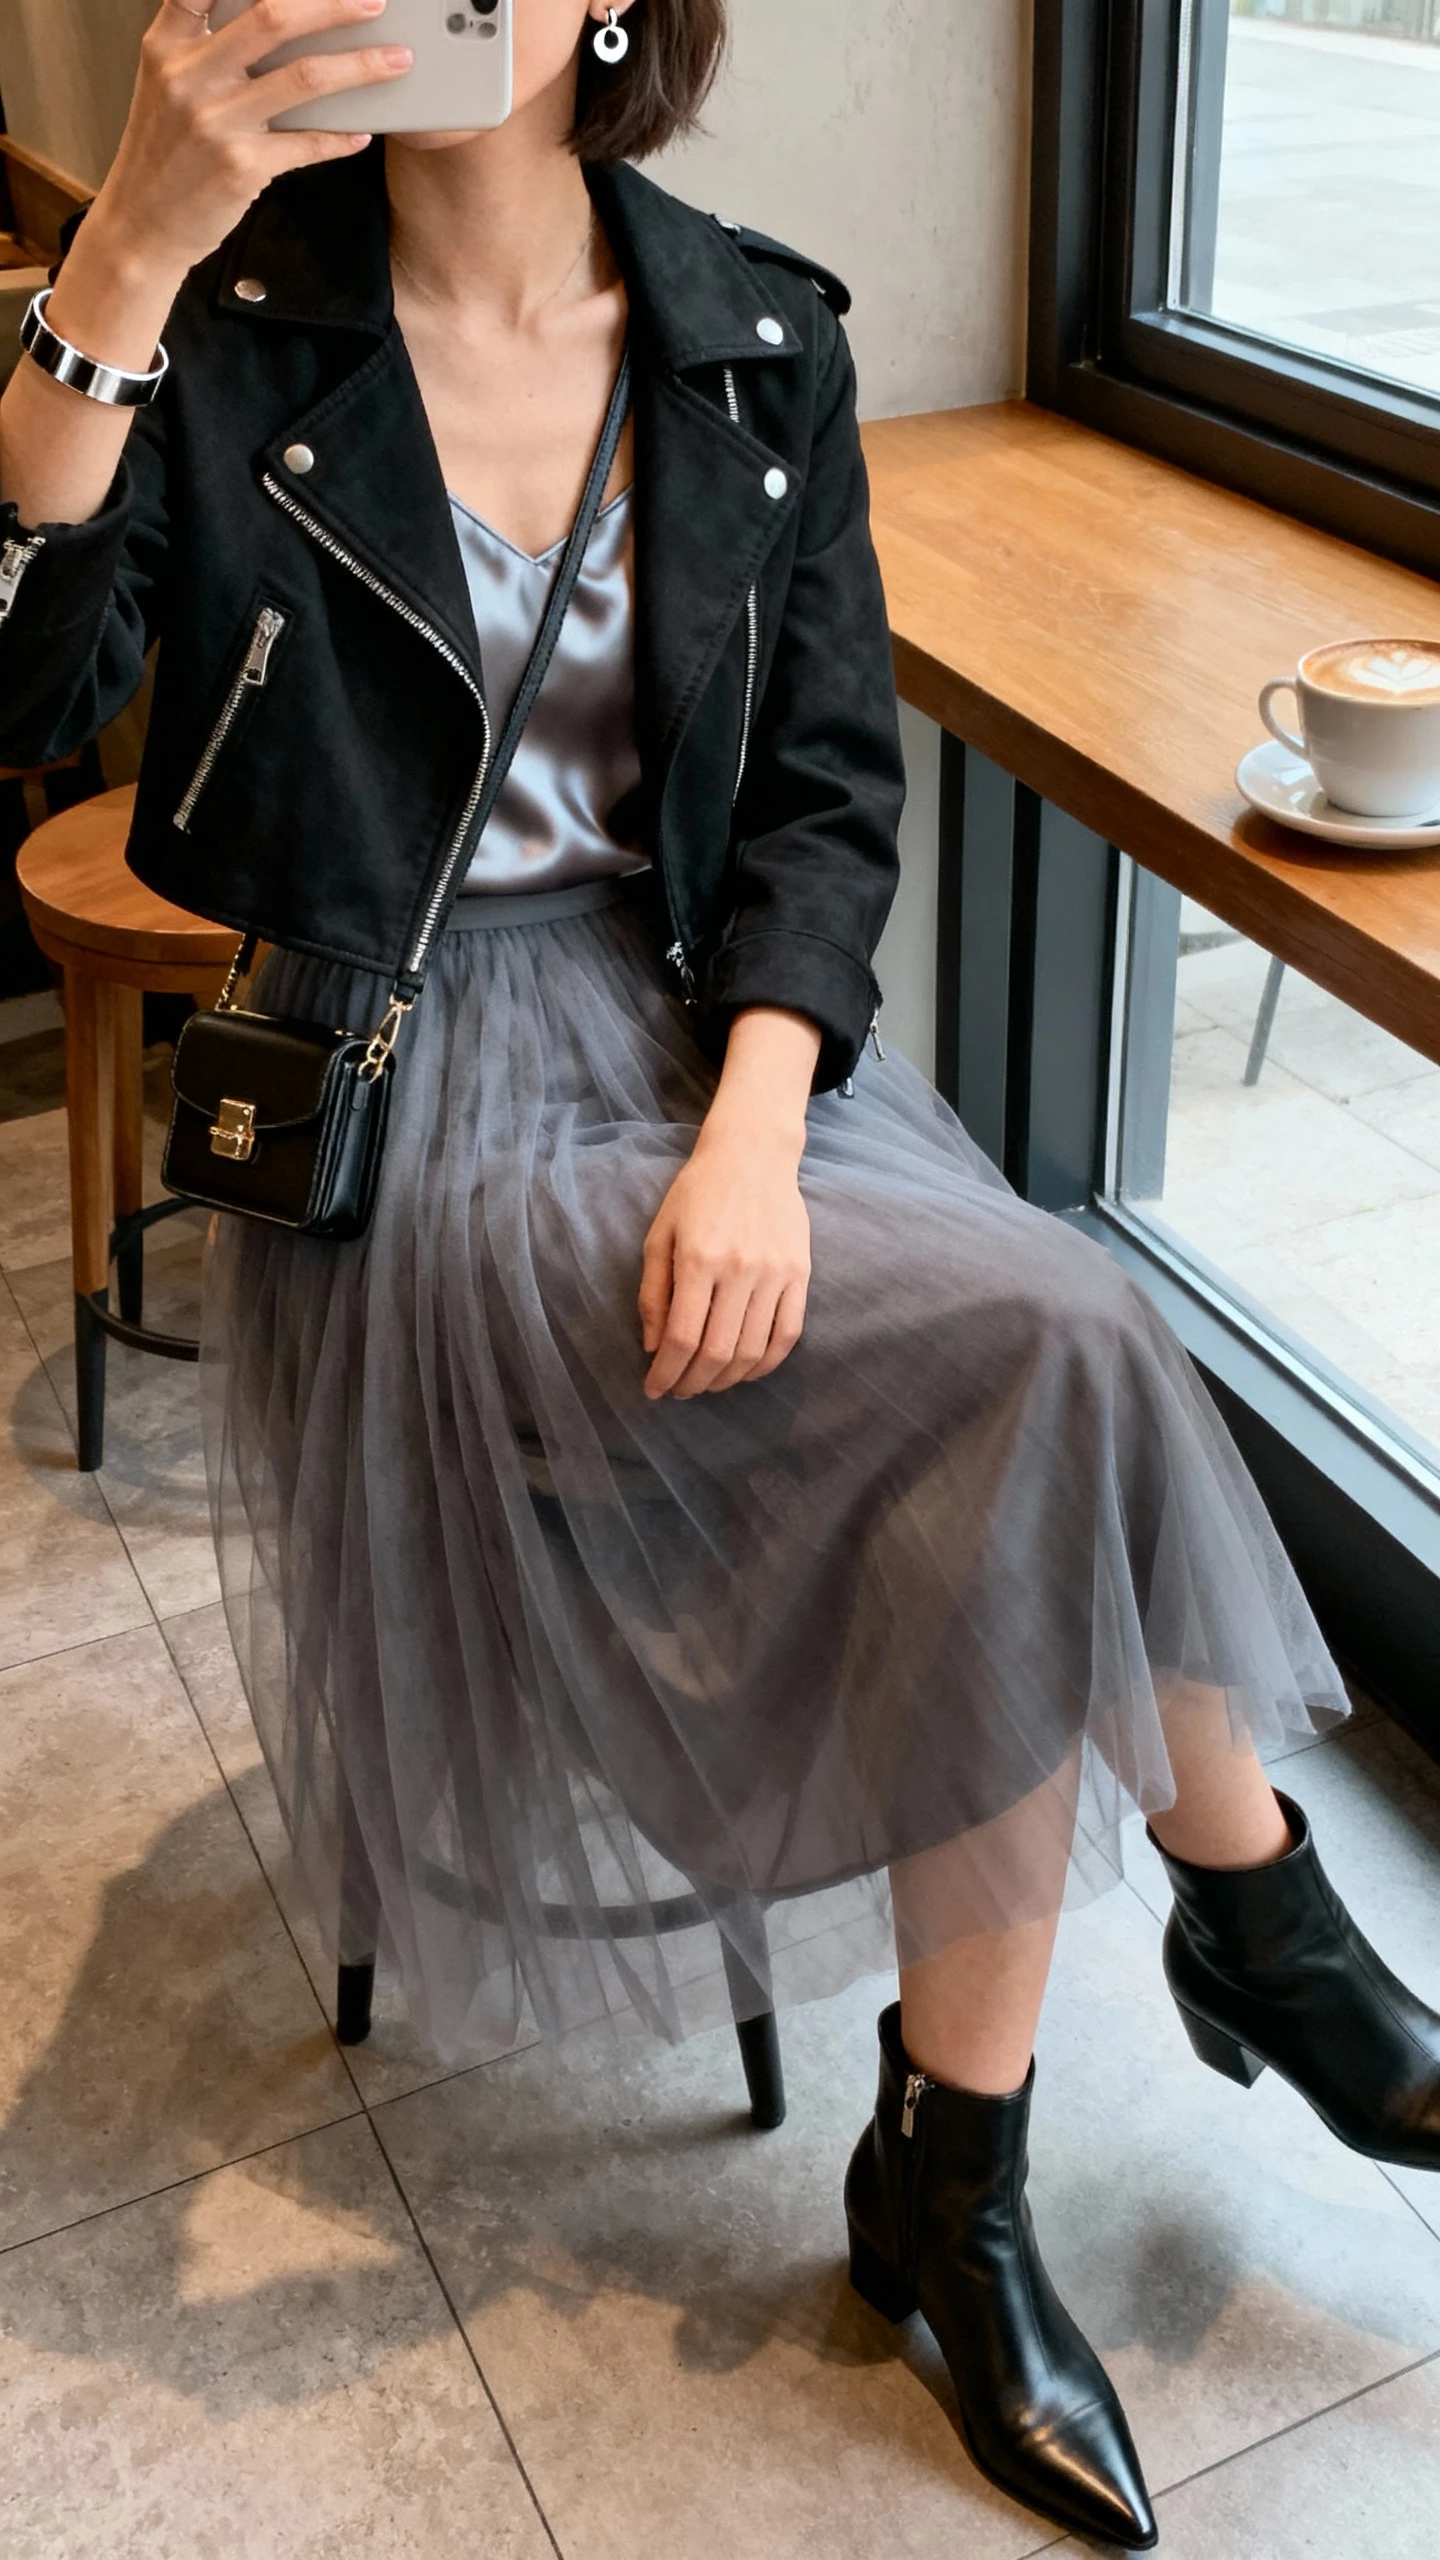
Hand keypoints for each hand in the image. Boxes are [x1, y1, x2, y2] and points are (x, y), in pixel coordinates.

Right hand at [86, 0, 412, 291]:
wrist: (143, 223)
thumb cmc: (165, 150)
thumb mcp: (166, 83)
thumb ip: (204, 43)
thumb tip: (275, 17)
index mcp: (167, 44)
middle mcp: (189, 74)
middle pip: (272, 17)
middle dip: (333, 5)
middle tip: (375, 2)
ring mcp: (216, 121)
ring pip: (303, 78)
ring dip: (360, 67)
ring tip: (397, 61)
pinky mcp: (241, 167)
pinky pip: (308, 142)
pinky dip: (342, 135)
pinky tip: (364, 130)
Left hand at [639, 1123, 811, 1398]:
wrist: (752, 1154)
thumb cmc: (697, 1193)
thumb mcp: (660, 1235)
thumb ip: (653, 1294)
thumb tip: (654, 1347)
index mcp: (698, 1260)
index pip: (682, 1338)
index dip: (666, 1374)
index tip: (654, 1390)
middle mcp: (740, 1269)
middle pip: (717, 1352)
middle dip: (693, 1383)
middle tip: (679, 1391)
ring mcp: (775, 1273)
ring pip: (754, 1350)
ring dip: (727, 1380)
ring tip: (708, 1383)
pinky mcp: (800, 1273)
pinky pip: (788, 1334)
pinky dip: (767, 1363)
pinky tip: (746, 1370)